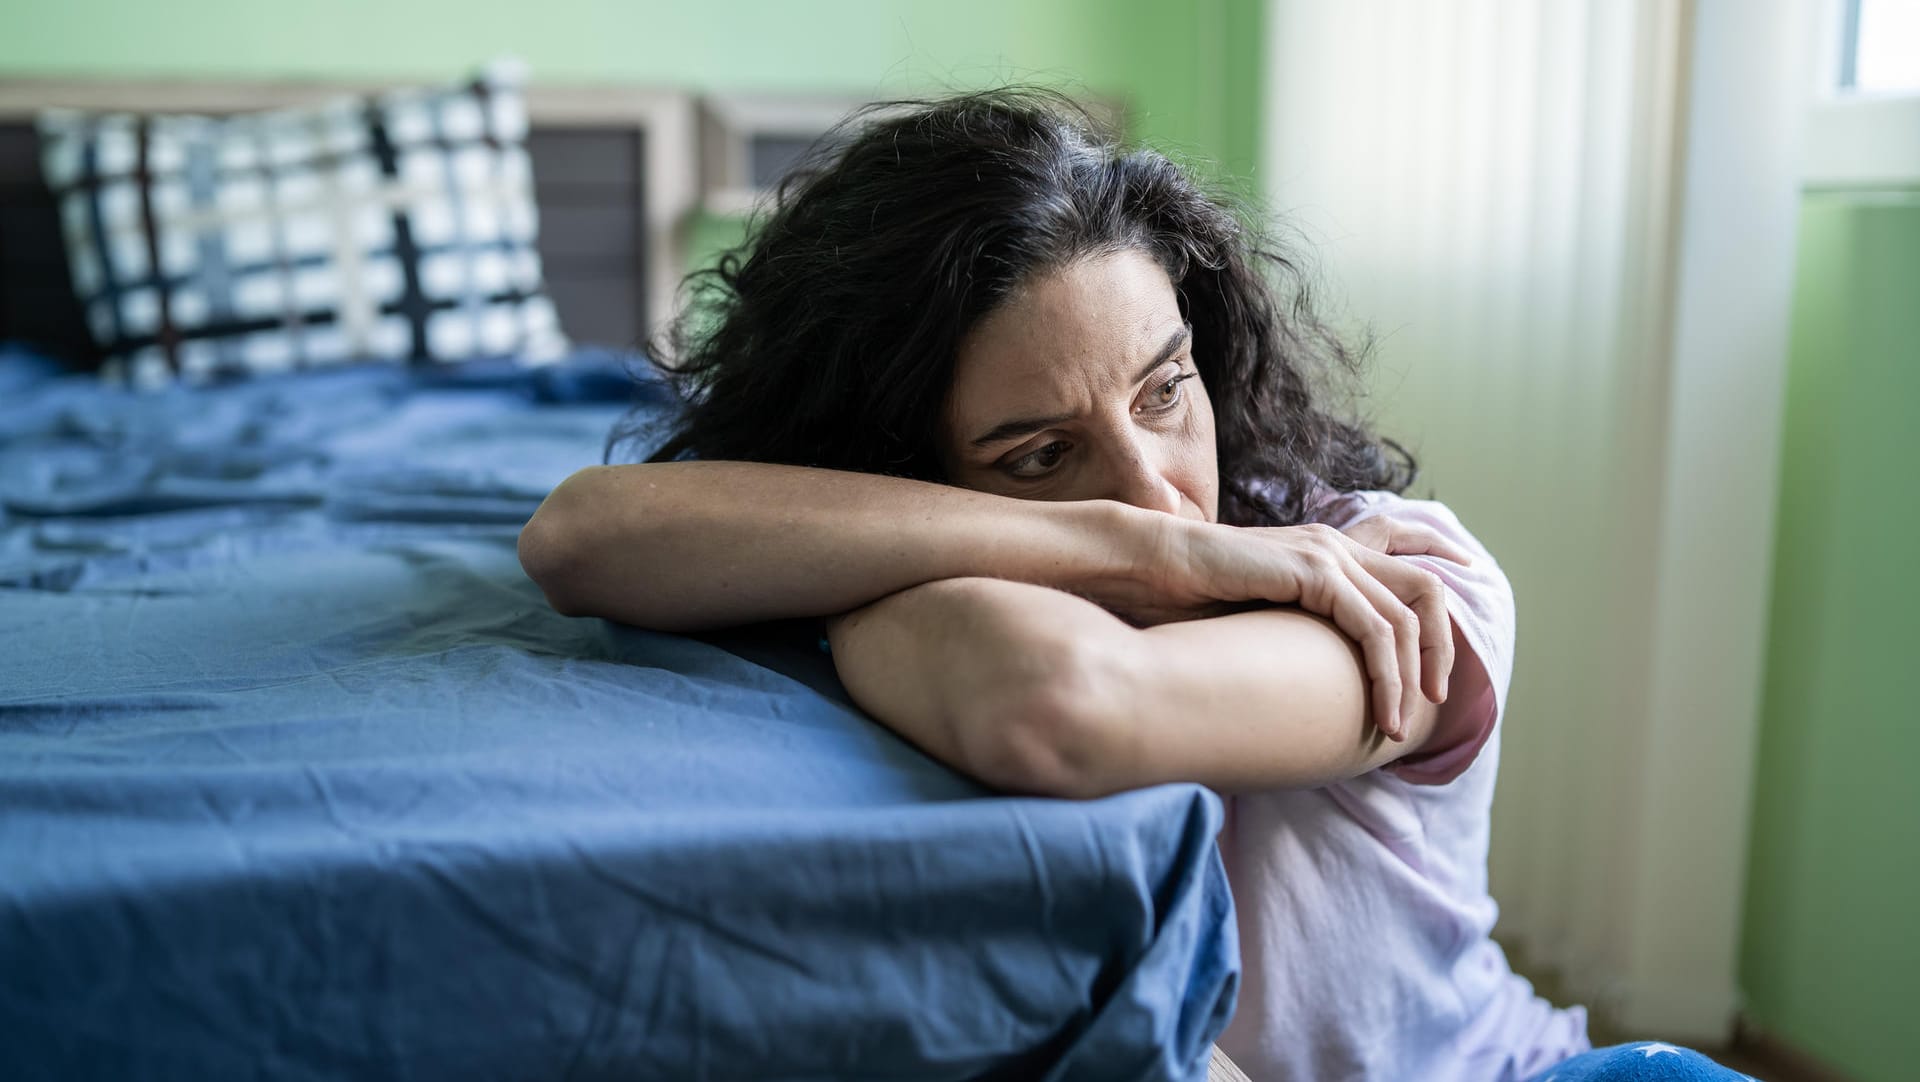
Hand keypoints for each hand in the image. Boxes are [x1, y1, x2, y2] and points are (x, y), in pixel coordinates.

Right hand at [1114, 514, 1458, 740]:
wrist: (1146, 568)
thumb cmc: (1185, 600)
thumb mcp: (1256, 620)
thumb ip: (1294, 635)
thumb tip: (1308, 683)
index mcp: (1323, 551)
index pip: (1405, 554)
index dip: (1443, 578)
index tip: (1462, 614)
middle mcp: (1335, 546)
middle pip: (1425, 589)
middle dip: (1443, 646)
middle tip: (1438, 697)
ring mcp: (1328, 555)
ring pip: (1409, 615)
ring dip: (1413, 675)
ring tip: (1400, 722)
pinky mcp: (1314, 572)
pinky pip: (1376, 629)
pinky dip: (1387, 674)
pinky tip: (1381, 709)